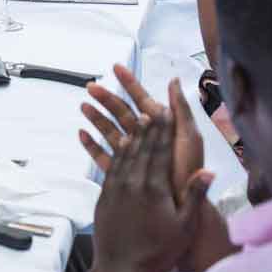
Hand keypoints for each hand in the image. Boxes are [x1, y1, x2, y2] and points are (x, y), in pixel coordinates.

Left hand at [78, 67, 225, 271]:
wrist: (121, 269)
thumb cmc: (158, 251)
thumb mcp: (183, 227)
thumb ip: (194, 198)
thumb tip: (209, 173)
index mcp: (155, 188)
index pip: (161, 151)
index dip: (164, 129)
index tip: (166, 111)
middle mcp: (134, 183)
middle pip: (142, 147)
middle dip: (148, 125)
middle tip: (152, 106)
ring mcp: (117, 188)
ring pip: (124, 153)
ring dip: (131, 133)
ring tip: (136, 117)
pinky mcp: (105, 196)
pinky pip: (110, 165)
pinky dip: (116, 151)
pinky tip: (119, 143)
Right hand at [79, 64, 205, 203]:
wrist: (184, 204)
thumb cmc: (189, 170)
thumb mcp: (189, 136)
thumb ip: (180, 108)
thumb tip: (174, 80)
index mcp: (161, 126)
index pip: (142, 99)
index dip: (129, 82)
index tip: (116, 67)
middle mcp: (146, 137)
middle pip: (122, 112)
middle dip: (106, 97)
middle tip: (90, 86)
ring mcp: (134, 154)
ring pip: (110, 130)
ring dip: (96, 117)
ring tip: (83, 106)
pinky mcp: (124, 171)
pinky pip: (104, 155)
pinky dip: (92, 145)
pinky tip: (82, 134)